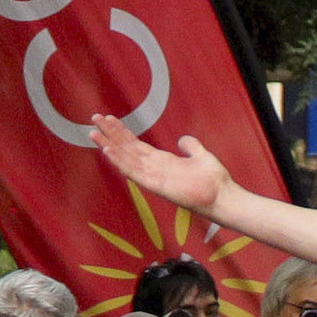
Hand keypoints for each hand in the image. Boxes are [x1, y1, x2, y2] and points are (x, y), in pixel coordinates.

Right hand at [91, 116, 231, 213]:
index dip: (122, 132)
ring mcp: (153, 177)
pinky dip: (120, 161)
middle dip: (110, 134)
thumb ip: (190, 147)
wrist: (222, 196)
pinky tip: (108, 151)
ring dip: (109, 146)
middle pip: (126, 149)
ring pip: (125, 159)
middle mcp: (153, 168)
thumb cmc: (213, 181)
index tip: (109, 119)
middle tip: (94, 119)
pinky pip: (134, 172)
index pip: (136, 144)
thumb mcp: (201, 156)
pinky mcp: (155, 185)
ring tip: (93, 133)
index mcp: (162, 161)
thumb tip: (182, 139)